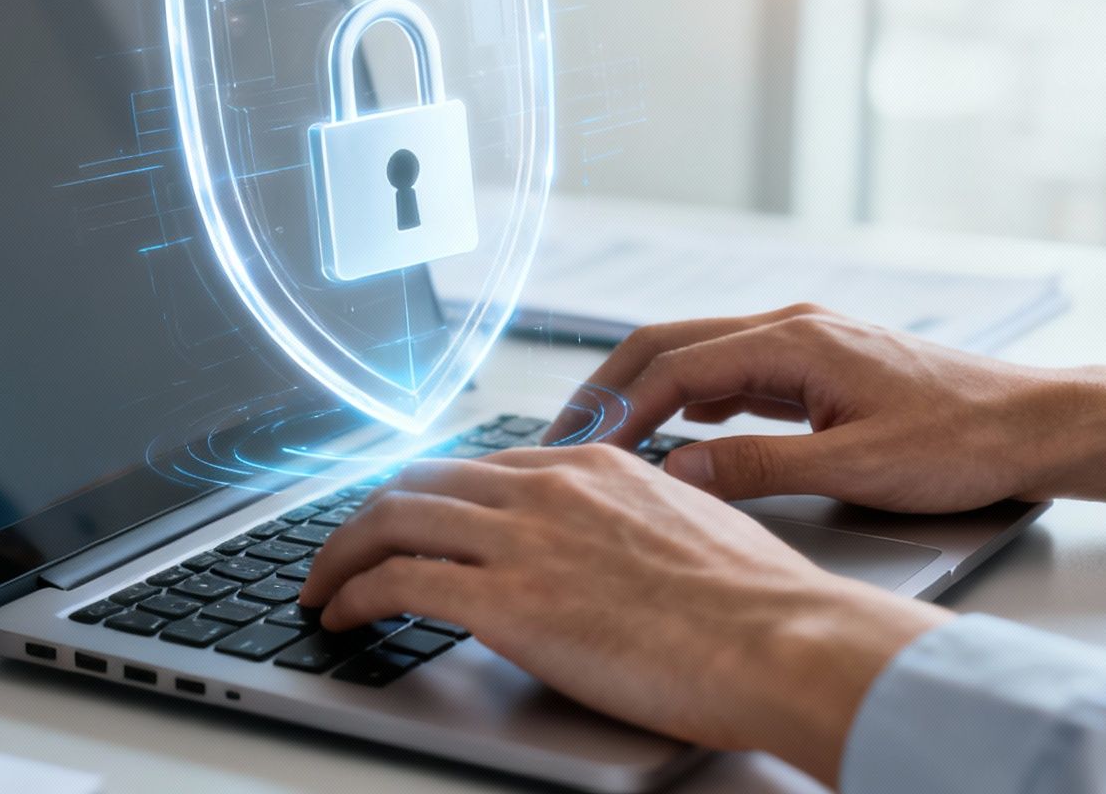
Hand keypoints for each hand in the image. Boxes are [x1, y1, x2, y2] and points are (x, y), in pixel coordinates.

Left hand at [298, 446, 948, 783]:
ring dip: (340, 553)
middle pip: (421, 480)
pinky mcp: (506, 600)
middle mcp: (549, 487)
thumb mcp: (694, 528)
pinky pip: (395, 581)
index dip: (432, 494)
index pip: (483, 467)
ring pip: (392, 518)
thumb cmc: (762, 605)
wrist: (785, 639)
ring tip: (320, 585)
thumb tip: (614, 550)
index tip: (409, 520)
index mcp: (594, 466)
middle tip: (343, 549)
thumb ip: (635, 523)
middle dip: (368, 515)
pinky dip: (352, 594)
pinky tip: (341, 616)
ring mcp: (523, 539)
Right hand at [544, 305, 1105, 520]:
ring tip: (602, 438)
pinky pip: (730, 375)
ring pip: (696, 357)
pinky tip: (674, 435)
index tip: (578, 446)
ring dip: (645, 393)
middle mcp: (790, 327)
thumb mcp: (853, 468)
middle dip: (608, 387)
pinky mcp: (815, 366)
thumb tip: (673, 473)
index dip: (618, 407)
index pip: (674, 366)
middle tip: (561, 435)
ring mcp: (802, 343)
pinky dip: (688, 401)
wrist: (1037, 423)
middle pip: (668, 344)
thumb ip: (756, 469)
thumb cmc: (962, 441)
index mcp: (793, 340)